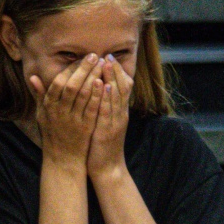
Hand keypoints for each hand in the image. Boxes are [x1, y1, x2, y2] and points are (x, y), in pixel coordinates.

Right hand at [30, 54, 103, 167]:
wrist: (62, 160)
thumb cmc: (52, 135)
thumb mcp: (41, 115)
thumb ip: (39, 95)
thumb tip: (32, 76)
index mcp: (49, 107)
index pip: (58, 82)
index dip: (70, 69)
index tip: (81, 57)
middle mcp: (59, 112)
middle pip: (72, 86)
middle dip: (84, 68)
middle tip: (95, 55)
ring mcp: (72, 120)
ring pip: (83, 95)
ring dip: (94, 77)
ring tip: (103, 65)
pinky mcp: (85, 128)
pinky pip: (92, 109)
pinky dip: (98, 95)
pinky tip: (105, 83)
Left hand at [87, 56, 132, 181]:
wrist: (108, 169)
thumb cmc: (103, 145)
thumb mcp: (106, 123)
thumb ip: (105, 107)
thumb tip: (100, 90)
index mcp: (120, 112)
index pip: (123, 87)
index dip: (118, 72)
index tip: (110, 57)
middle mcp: (120, 114)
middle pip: (122, 88)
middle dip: (115, 71)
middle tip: (108, 55)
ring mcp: (115, 122)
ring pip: (116, 97)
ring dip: (111, 79)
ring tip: (106, 64)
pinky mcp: (107, 131)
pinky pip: (107, 112)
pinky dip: (105, 98)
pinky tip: (101, 87)